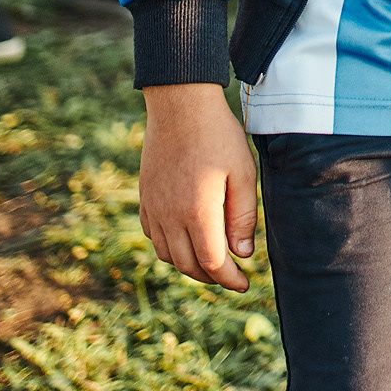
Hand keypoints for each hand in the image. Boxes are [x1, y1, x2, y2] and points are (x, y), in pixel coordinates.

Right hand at [137, 83, 257, 291]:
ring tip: (212, 261)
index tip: (245, 283)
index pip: (212, 263)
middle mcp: (170, 217)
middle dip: (212, 277)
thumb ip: (243, 217)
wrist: (180, 107)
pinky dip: (171, 248)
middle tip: (232, 276)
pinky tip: (187, 240)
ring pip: (168, 255)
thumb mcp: (242, 174)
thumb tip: (242, 254)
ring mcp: (154, 208)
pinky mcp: (145, 199)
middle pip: (188, 265)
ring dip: (190, 265)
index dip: (229, 279)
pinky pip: (154, 237)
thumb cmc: (218, 137)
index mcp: (197, 212)